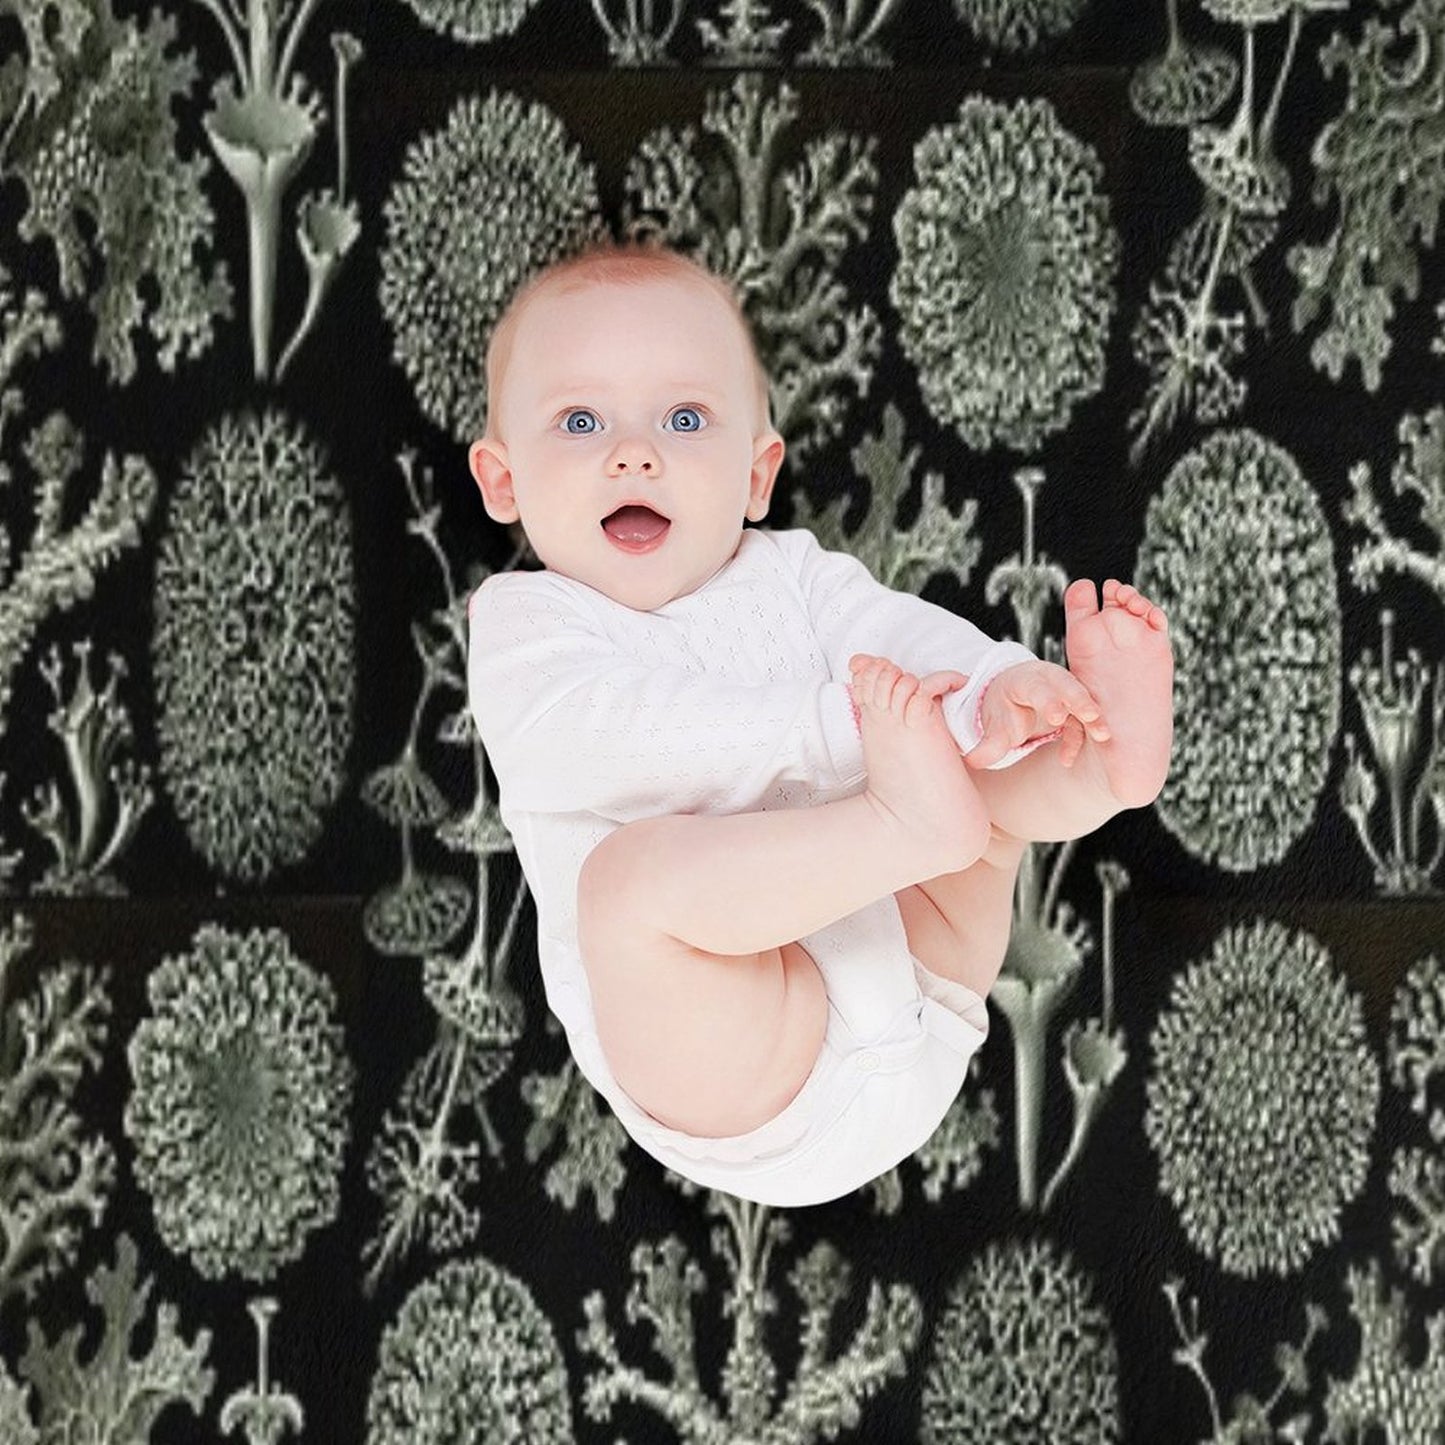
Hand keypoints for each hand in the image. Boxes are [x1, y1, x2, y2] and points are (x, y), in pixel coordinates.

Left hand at [965, 659, 1108, 769]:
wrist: (1013, 696)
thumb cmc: (1005, 708)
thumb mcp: (994, 724)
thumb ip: (987, 745)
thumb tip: (972, 761)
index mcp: (1024, 680)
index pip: (1037, 687)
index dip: (1048, 700)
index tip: (1057, 717)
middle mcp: (1048, 681)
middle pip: (1067, 686)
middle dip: (1079, 700)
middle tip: (1091, 716)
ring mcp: (1065, 690)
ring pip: (1083, 700)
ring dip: (1093, 717)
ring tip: (1102, 735)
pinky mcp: (1076, 705)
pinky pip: (1083, 720)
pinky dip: (1081, 737)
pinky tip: (1066, 759)